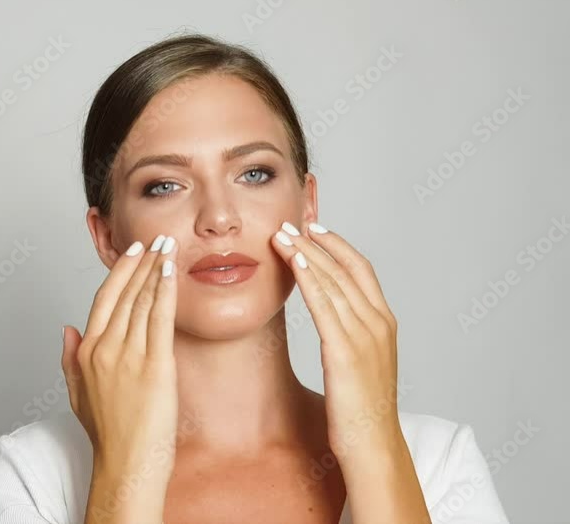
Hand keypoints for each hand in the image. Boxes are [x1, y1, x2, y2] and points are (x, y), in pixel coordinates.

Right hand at [62, 234, 179, 502]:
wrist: (126, 463)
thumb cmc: (108, 435)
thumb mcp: (77, 394)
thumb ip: (70, 358)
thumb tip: (66, 329)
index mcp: (87, 352)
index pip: (103, 300)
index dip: (119, 273)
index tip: (132, 253)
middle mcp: (105, 348)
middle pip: (123, 294)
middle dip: (140, 262)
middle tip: (155, 239)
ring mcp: (128, 356)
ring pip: (141, 301)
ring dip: (155, 270)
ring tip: (167, 247)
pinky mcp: (154, 366)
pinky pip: (159, 319)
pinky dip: (165, 291)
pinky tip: (171, 273)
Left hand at [271, 221, 405, 462]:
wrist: (373, 446)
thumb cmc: (362, 410)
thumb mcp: (359, 363)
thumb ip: (348, 336)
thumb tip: (331, 320)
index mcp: (384, 323)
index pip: (361, 269)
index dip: (338, 245)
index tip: (315, 227)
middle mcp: (378, 323)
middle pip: (346, 268)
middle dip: (316, 241)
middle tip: (290, 221)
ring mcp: (364, 336)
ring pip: (333, 280)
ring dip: (306, 252)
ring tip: (282, 232)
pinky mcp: (344, 351)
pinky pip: (324, 304)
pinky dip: (308, 277)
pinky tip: (291, 259)